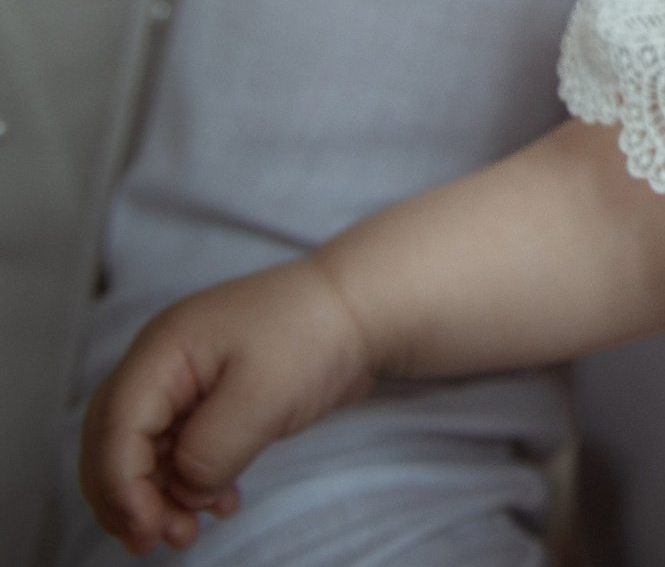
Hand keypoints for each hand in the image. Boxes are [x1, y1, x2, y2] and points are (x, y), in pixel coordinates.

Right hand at [79, 259, 376, 553]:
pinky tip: (220, 503)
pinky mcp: (214, 397)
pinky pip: (183, 447)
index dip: (120, 486)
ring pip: (147, 449)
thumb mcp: (262, 398)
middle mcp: (164, 363)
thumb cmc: (315, 335)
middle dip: (127, 495)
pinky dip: (192, 480)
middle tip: (152, 541)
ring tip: (188, 532)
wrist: (365, 308)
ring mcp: (188, 379)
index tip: (145, 530)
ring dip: (160, 494)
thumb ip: (211, 453)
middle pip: (115, 440)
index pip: (115, 427)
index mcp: (163, 350)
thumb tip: (184, 492)